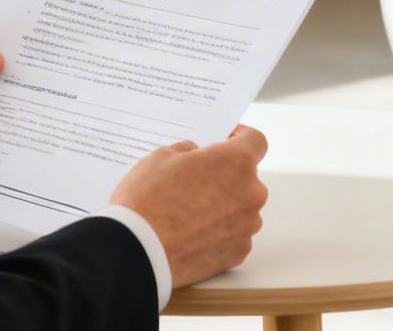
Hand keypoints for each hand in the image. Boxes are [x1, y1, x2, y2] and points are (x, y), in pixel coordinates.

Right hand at [110, 124, 268, 287]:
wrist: (137, 253)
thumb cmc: (148, 201)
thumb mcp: (161, 157)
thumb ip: (188, 152)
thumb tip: (197, 158)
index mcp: (236, 163)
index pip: (255, 141)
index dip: (240, 138)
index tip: (226, 142)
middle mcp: (250, 194)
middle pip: (246, 178)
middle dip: (226, 177)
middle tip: (196, 182)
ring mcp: (246, 227)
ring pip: (240, 209)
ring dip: (223, 206)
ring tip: (189, 213)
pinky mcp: (237, 254)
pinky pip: (233, 236)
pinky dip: (218, 233)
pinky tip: (192, 234)